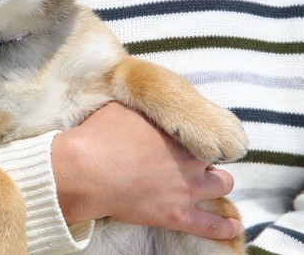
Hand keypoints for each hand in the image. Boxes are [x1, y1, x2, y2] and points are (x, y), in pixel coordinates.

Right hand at [51, 102, 243, 239]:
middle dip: (206, 156)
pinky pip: (212, 225)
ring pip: (223, 184)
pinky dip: (224, 226)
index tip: (182, 135)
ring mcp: (187, 189)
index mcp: (180, 130)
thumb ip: (142, 105)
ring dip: (216, 182)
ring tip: (209, 184)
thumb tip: (141, 94)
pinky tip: (233, 226)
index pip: (201, 129)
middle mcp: (191, 158)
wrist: (87, 171)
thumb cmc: (100, 136)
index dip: (192, 132)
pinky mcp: (178, 216)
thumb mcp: (121, 106)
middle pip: (215, 155)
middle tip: (188, 158)